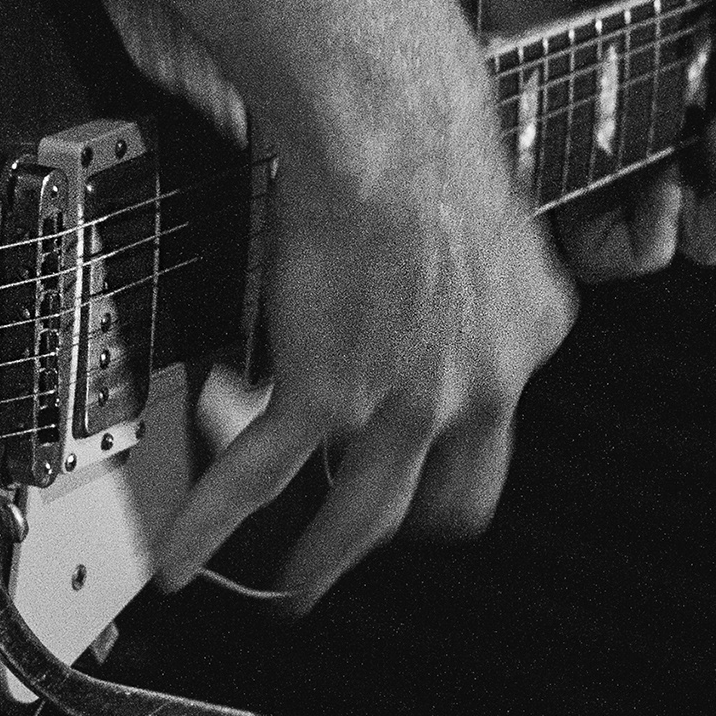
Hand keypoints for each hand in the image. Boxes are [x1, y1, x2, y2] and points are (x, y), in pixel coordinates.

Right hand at [0, 0, 580, 608]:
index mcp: (529, 337)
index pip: (497, 426)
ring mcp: (406, 403)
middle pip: (453, 500)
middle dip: (410, 527)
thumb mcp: (491, 223)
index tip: (420, 452)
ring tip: (292, 592)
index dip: (449, 444)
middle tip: (369, 538)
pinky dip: (215, 529)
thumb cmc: (428, 138)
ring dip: (324, 564)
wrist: (390, 123)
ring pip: (365, 519)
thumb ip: (474, 277)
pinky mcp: (328, 398)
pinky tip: (186, 560)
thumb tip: (440, 277)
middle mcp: (481, 385)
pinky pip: (261, 483)